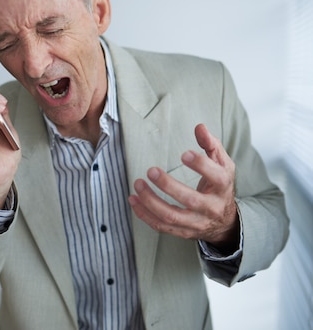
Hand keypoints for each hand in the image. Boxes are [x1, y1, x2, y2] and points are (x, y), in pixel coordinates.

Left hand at [129, 124, 239, 251]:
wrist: (225, 223)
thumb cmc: (219, 187)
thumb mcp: (223, 165)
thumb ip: (211, 145)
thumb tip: (199, 127)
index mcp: (223, 187)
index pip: (216, 177)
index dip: (202, 166)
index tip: (184, 154)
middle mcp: (211, 208)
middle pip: (191, 200)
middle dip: (169, 186)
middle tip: (151, 170)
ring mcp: (197, 223)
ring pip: (172, 217)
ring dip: (151, 202)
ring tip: (138, 184)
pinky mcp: (183, 232)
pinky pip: (162, 226)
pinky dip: (145, 214)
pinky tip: (133, 200)